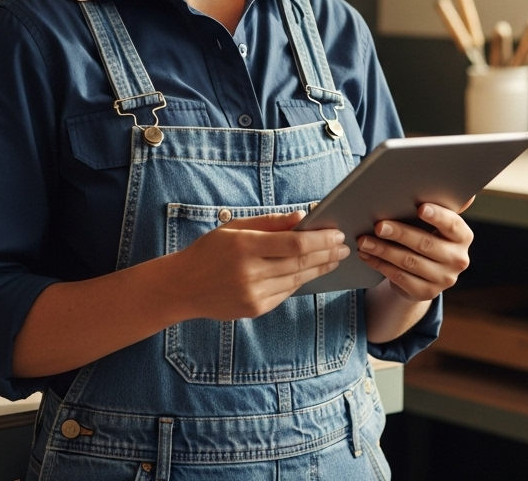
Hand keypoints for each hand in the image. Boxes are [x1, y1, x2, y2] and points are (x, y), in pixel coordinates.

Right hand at [173, 210, 349, 320]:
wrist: (183, 287)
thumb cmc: (209, 251)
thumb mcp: (235, 228)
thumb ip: (269, 222)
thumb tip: (301, 217)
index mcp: (245, 247)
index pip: (294, 244)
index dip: (320, 239)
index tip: (337, 233)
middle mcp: (251, 273)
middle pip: (301, 263)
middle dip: (326, 253)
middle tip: (344, 246)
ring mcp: (254, 295)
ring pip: (297, 280)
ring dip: (319, 268)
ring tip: (334, 258)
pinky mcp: (255, 309)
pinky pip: (286, 292)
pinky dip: (301, 280)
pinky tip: (311, 271)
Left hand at [357, 202, 472, 302]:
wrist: (423, 273)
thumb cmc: (424, 234)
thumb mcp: (431, 222)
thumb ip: (432, 205)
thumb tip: (423, 179)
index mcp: (462, 236)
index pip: (452, 224)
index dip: (437, 216)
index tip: (420, 207)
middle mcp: (458, 259)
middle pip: (425, 244)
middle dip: (399, 233)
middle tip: (378, 225)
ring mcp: (444, 279)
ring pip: (409, 262)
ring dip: (383, 250)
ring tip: (363, 240)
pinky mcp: (426, 292)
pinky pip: (400, 278)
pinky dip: (379, 264)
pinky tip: (366, 255)